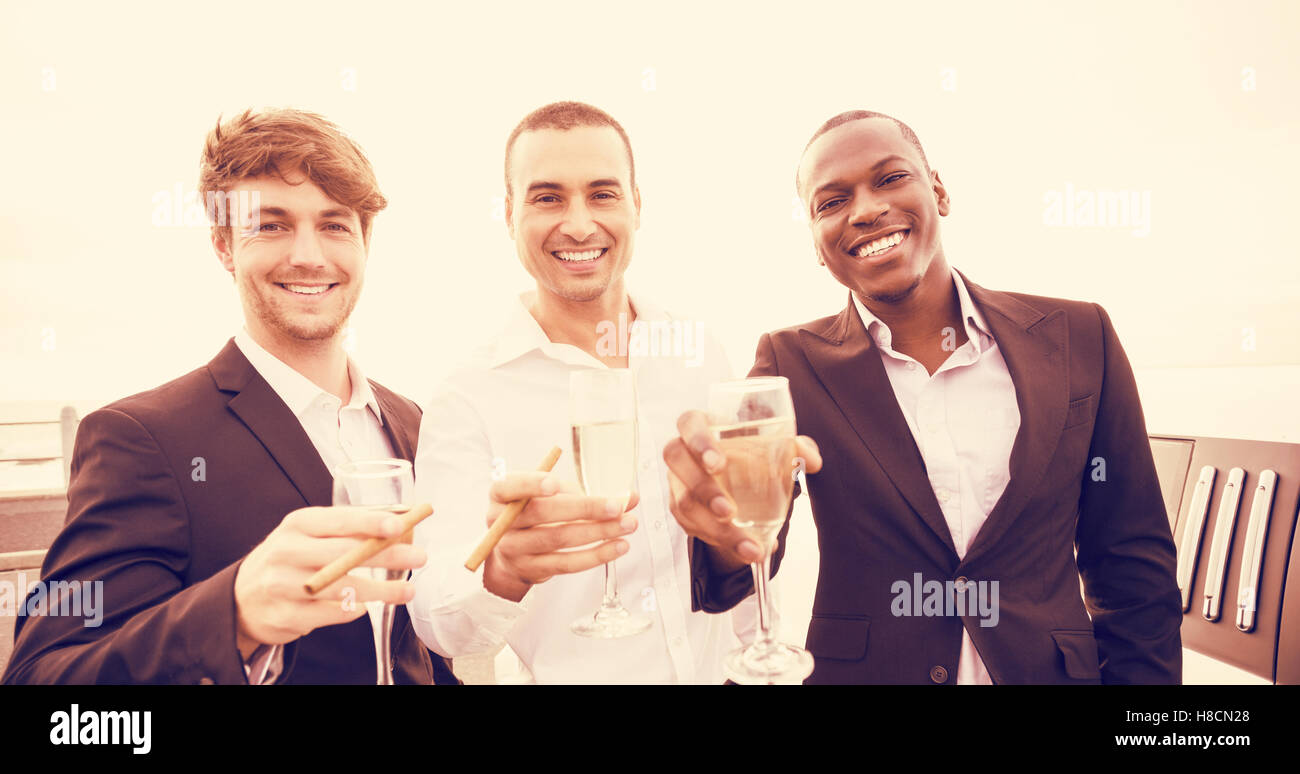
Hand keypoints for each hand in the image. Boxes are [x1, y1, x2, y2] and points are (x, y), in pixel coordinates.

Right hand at [233, 506, 428, 656]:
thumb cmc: (291, 558)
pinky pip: (331, 614)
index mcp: (298, 524)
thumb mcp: (310, 534)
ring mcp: (283, 586)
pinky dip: (353, 610)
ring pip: (341, 588)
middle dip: (386, 555)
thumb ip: (348, 528)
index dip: (370, 522)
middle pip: (344, 554)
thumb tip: (401, 520)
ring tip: (407, 591)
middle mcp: (287, 552)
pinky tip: (366, 606)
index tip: (400, 525)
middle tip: (419, 557)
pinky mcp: (286, 616)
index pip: (338, 520)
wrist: (242, 597)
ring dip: (381, 590)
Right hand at [482, 472, 638, 602]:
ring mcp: (514, 549)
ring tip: (627, 524)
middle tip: (616, 506)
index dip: (531, 485)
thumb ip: (585, 490)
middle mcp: (501, 522)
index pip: (510, 487)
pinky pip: (565, 564)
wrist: (513, 549)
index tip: (555, 484)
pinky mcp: (531, 569)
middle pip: (541, 514)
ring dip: (597, 532)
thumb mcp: (552, 493)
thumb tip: (630, 497)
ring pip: (558, 539)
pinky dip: (595, 555)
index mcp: (501, 495)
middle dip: (584, 508)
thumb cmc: (536, 511)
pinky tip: (618, 547)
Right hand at [662, 409, 820, 573]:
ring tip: (748, 545)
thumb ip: (796, 448)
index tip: (718, 464)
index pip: (689, 423)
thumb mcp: (774, 449)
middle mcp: (683, 451)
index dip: (699, 441)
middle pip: (676, 462)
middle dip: (703, 489)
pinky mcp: (679, 508)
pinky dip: (718, 541)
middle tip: (729, 511)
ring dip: (715, 528)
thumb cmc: (750, 455)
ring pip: (684, 503)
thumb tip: (812, 460)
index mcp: (702, 426)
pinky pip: (690, 525)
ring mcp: (677, 481)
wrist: (738, 484)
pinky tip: (744, 549)